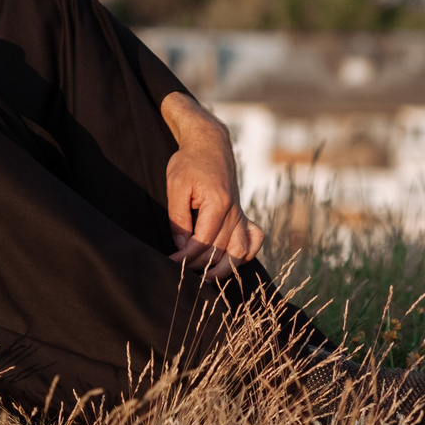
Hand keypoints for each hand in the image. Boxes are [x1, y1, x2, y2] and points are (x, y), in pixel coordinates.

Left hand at [162, 94, 263, 276]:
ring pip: (240, 251)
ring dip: (225, 268)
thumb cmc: (189, 163)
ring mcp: (242, 214)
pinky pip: (253, 240)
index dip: (186, 257)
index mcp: (218, 203)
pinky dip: (246, 255)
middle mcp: (235, 212)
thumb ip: (178, 217)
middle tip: (182, 273)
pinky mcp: (243, 215)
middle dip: (200, 266)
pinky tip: (232, 263)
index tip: (171, 264)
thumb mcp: (176, 186)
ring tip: (207, 279)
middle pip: (221, 250)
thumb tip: (181, 246)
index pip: (204, 241)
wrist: (210, 145)